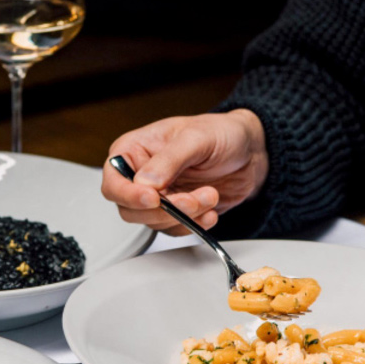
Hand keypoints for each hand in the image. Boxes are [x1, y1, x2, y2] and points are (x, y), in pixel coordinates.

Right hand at [101, 109, 268, 235]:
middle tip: (192, 198)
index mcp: (133, 150)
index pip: (113, 181)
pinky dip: (193, 225)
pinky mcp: (174, 213)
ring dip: (184, 216)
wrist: (250, 151)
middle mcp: (139, 176)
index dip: (129, 195)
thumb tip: (145, 183)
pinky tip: (210, 211)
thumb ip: (168, 160)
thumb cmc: (221, 133)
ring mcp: (157, 197)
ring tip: (209, 196)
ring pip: (153, 223)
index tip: (154, 198)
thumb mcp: (195, 137)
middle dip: (164, 209)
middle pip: (130, 209)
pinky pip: (174, 230)